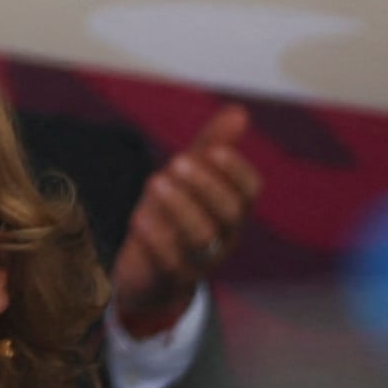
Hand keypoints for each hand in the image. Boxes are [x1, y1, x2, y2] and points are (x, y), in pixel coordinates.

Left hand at [108, 108, 258, 337]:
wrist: (149, 274)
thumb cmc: (173, 216)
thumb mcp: (189, 179)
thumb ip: (211, 146)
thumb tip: (239, 110)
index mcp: (231, 209)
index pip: (249, 190)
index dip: (236, 171)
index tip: (214, 150)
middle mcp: (222, 235)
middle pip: (230, 212)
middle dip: (206, 185)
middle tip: (177, 162)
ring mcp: (199, 259)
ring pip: (202, 236)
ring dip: (180, 206)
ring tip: (154, 181)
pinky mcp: (170, 277)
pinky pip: (171, 262)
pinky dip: (156, 238)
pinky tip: (139, 216)